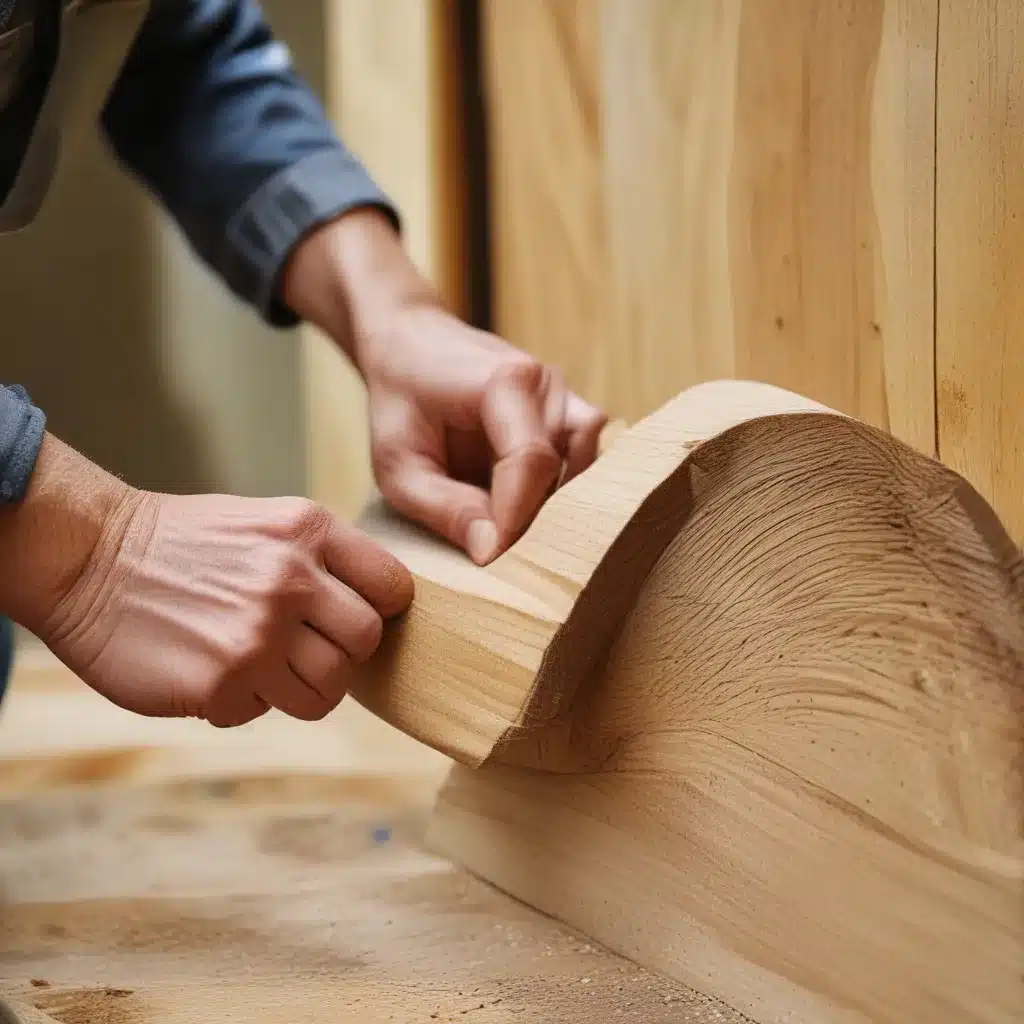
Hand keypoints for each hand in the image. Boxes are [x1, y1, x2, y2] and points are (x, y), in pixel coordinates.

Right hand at [6, 439, 412, 726]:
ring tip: (259, 665)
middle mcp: (291, 580)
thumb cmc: (184, 544)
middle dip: (341, 652)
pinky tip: (212, 670)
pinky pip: (264, 712)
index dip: (379, 608)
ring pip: (327, 692)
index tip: (351, 617)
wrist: (89, 559)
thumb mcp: (266, 523)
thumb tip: (379, 609)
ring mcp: (258, 636)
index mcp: (308, 531)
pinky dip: (243, 702)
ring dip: (299, 687)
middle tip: (302, 647)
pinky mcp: (223, 685)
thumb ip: (325, 560)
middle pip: (366, 642)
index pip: (393, 587)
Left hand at [282, 208, 606, 564]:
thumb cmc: (400, 401)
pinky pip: (582, 461)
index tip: (490, 558)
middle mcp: (546, 383)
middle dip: (537, 518)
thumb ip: (444, 508)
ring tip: (510, 526)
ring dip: (552, 503)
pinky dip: (559, 489)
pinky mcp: (568, 413)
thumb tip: (491, 553)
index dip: (515, 518)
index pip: (531, 460)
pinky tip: (523, 506)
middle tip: (505, 554)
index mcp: (505, 382)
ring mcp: (563, 396)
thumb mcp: (398, 464)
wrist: (410, 345)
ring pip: (584, 466)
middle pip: (564, 468)